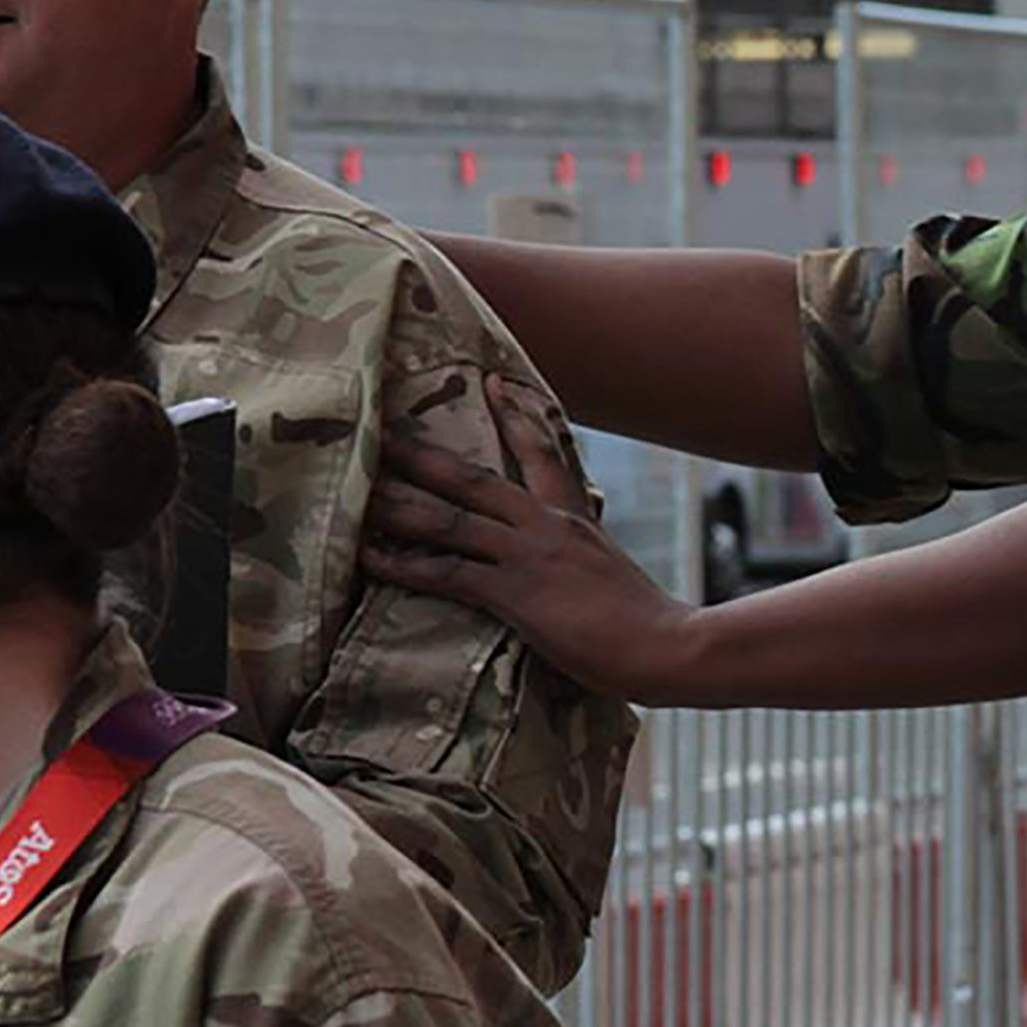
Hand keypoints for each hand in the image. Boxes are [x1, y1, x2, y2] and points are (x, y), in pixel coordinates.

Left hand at [360, 380, 704, 700]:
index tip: (493, 380)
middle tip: (381, 432)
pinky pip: (447, 573)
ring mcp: (528, 556)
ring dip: (399, 507)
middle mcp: (546, 526)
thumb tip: (577, 561)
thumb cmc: (647, 624)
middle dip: (422, 456)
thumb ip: (586, 559)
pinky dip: (405, 564)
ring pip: (449, 520)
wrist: (667, 646)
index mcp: (575, 519)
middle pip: (473, 479)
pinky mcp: (516, 594)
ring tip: (358, 492)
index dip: (516, 416)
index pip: (544, 454)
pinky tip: (373, 558)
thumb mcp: (613, 574)